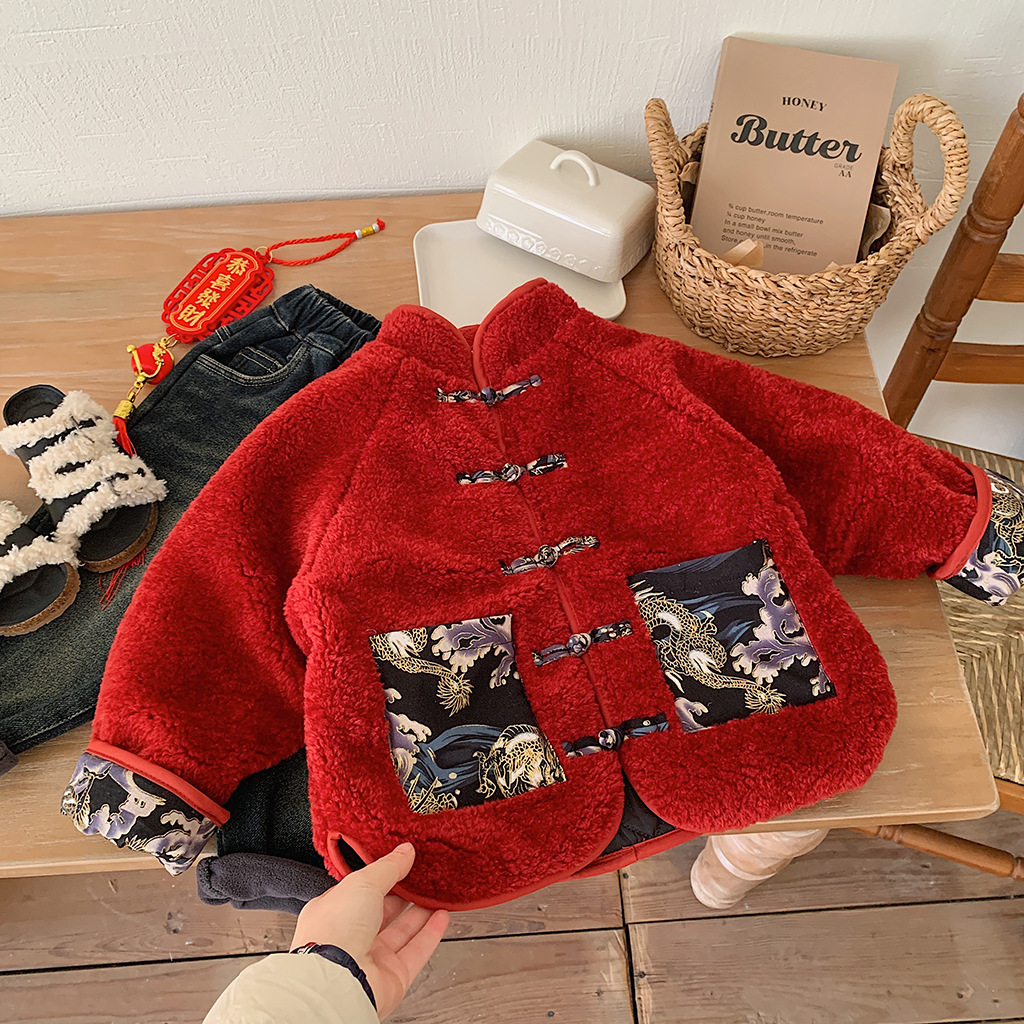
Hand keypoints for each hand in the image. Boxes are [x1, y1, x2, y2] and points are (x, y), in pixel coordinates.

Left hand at [292, 843, 448, 1018]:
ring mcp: (372, 959)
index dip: (381, 877)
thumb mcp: (363, 883)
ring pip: (402, 931)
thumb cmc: (335, 931)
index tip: (401, 862)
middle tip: (421, 877)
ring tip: (436, 893)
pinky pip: (417, 951)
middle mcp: (351, 938)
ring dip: (421, 912)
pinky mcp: (393, 976)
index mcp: (334, 913)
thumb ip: (388, 867)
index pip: (360, 891)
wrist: (337, 981)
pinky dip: (431, 934)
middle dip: (403, 895)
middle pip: (383, 912)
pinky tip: (442, 916)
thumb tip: (405, 851)